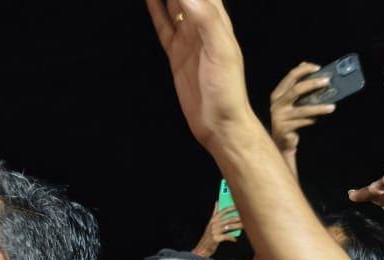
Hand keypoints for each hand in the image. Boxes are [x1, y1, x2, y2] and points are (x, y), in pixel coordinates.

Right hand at [146, 0, 254, 155]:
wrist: (220, 124)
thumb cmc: (227, 91)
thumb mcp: (221, 52)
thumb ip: (207, 21)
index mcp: (218, 21)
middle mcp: (204, 26)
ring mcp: (189, 40)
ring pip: (174, 5)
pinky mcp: (177, 55)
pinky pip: (164, 26)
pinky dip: (156, 11)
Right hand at [191, 202, 241, 256]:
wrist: (202, 248)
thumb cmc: (208, 236)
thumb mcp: (210, 223)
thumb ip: (214, 212)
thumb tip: (217, 202)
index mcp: (213, 219)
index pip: (224, 211)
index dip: (232, 208)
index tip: (239, 206)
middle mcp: (214, 224)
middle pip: (229, 219)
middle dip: (238, 218)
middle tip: (246, 217)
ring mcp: (215, 231)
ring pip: (230, 227)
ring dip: (238, 227)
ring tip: (244, 226)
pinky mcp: (216, 238)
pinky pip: (227, 236)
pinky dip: (232, 238)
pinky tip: (235, 239)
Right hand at [268, 61, 335, 156]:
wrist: (281, 141)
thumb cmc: (289, 119)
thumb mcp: (291, 101)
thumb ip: (296, 85)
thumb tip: (305, 64)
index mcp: (278, 94)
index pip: (291, 76)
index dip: (304, 70)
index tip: (318, 68)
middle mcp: (277, 104)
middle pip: (296, 89)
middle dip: (313, 83)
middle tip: (328, 81)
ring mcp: (279, 117)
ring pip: (303, 109)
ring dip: (319, 108)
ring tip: (332, 107)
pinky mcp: (284, 128)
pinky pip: (303, 122)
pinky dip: (313, 120)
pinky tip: (319, 119)